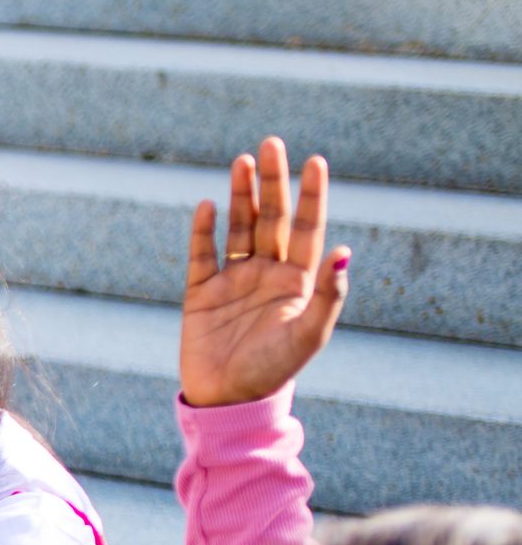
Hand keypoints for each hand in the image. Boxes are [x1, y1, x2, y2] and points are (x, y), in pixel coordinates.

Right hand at [180, 137, 348, 408]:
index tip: (315, 162)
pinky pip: (201, 255)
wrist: (228, 400)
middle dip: (272, 181)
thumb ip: (329, 293)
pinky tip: (208, 206)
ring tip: (242, 161)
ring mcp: (233, 281)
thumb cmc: (274, 370)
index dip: (312, 195)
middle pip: (272, 217)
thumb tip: (345, 249)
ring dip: (241, 195)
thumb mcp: (309, 334)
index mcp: (298, 281)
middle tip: (271, 144)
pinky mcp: (200, 294)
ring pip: (238, 228)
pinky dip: (203, 231)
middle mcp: (267, 273)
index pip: (308, 227)